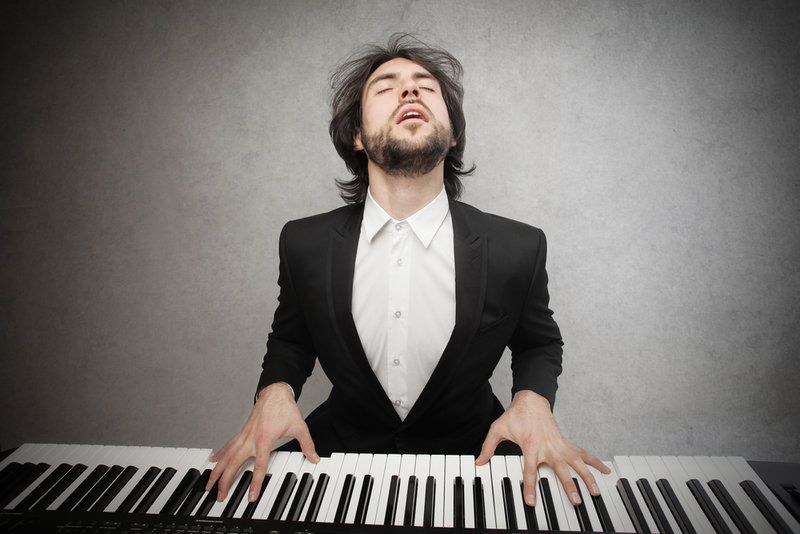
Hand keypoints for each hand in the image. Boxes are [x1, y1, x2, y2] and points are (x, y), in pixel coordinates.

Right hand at [206, 382, 318, 501]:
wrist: (274, 392)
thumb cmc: (285, 408)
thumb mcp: (299, 427)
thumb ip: (307, 445)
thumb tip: (315, 458)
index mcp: (264, 440)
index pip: (259, 466)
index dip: (255, 483)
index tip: (251, 497)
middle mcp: (251, 439)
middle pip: (234, 464)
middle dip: (225, 481)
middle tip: (219, 496)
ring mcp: (244, 435)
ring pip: (227, 456)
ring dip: (217, 471)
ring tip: (208, 483)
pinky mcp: (242, 432)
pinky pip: (228, 446)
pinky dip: (220, 454)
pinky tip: (213, 461)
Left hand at [475, 390, 608, 506]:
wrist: (532, 399)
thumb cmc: (516, 416)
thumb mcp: (498, 429)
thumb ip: (488, 446)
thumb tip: (479, 462)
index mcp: (531, 446)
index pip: (530, 471)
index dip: (530, 487)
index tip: (532, 502)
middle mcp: (548, 447)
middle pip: (560, 470)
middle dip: (568, 486)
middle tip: (575, 501)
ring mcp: (560, 445)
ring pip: (577, 463)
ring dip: (587, 477)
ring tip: (595, 492)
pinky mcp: (566, 443)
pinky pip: (583, 454)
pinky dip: (595, 462)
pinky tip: (605, 471)